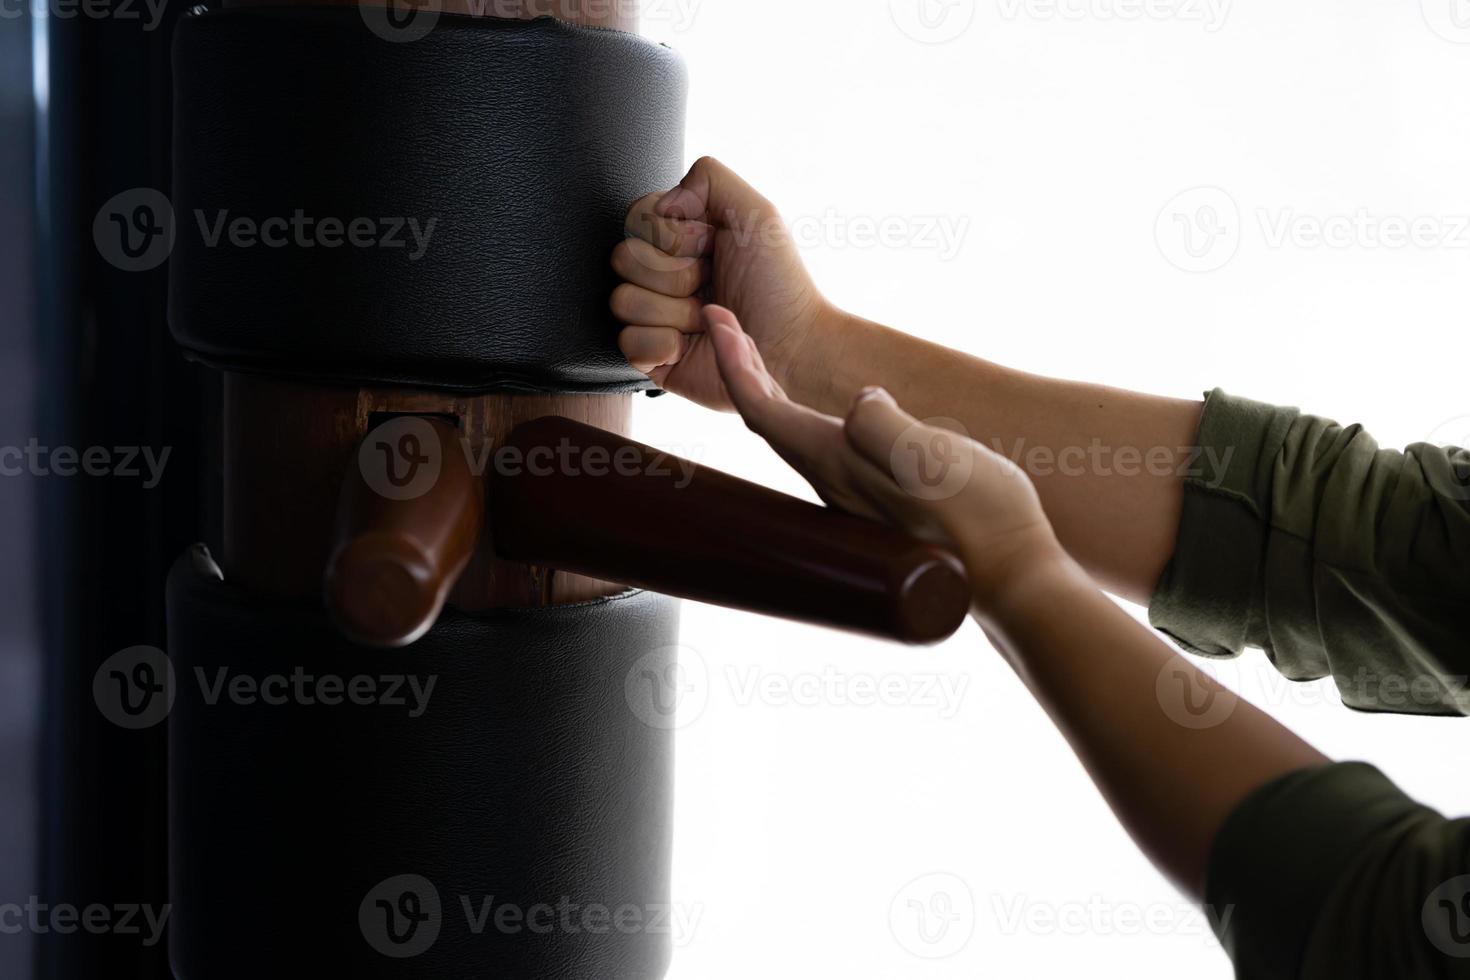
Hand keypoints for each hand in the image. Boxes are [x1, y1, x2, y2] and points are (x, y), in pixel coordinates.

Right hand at [612, 157, 830, 411]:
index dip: (673, 235)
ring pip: (622, 301)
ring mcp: (652, 316)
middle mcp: (660, 274)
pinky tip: (690, 344)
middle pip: (622, 258)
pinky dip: (664, 345)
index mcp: (678, 238)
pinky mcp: (650, 356)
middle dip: (675, 272)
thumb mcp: (756, 213)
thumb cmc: (779, 284)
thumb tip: (662, 205)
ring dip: (674, 311)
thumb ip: (708, 178)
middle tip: (710, 283)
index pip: (636, 219)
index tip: (711, 246)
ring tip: (705, 316)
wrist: (791, 346)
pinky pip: (627, 343)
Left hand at [701, 304, 1065, 604]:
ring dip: (769, 391)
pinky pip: (824, 447)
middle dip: (743, 368)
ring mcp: (857, 494)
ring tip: (759, 357)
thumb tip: (861, 400)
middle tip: (726, 323)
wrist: (1011, 574)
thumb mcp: (929, 457)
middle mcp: (835, 481)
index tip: (716, 317)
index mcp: (837, 462)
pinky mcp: (882, 500)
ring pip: (792, 435)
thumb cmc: (977, 517)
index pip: (762, 408)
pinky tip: (827, 411)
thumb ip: (882, 425)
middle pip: (768, 419)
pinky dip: (805, 414)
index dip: (734, 360)